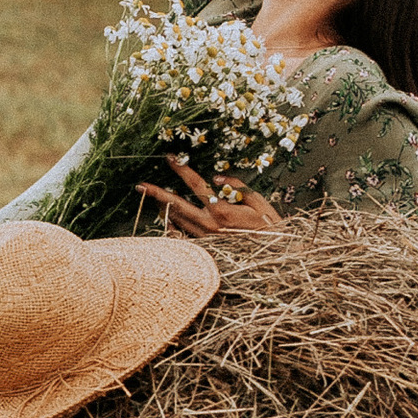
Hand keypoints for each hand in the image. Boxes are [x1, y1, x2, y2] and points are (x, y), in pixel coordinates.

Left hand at [139, 157, 283, 237]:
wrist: (277, 259)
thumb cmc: (270, 229)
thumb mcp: (259, 202)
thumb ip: (238, 186)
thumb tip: (216, 178)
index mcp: (221, 210)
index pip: (196, 184)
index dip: (181, 169)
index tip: (170, 158)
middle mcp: (209, 226)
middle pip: (176, 205)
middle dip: (156, 193)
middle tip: (141, 185)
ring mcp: (205, 239)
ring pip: (177, 221)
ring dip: (164, 208)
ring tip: (154, 197)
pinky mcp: (207, 250)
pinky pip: (183, 238)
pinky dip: (174, 228)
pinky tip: (168, 221)